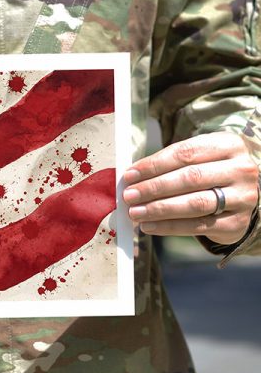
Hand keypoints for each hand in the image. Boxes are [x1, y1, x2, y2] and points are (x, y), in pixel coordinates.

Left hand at [123, 132, 258, 245]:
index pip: (185, 153)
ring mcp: (243, 197)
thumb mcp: (200, 157)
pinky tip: (150, 226)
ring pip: (195, 203)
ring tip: (135, 212)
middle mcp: (241, 169)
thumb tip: (133, 178)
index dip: (154, 164)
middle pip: (190, 178)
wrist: (241, 196)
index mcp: (229, 144)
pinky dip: (169, 227)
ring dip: (159, 209)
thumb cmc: (211, 172)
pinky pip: (198, 226)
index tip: (130, 175)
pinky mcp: (237, 222)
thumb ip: (170, 163)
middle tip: (130, 196)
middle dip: (154, 188)